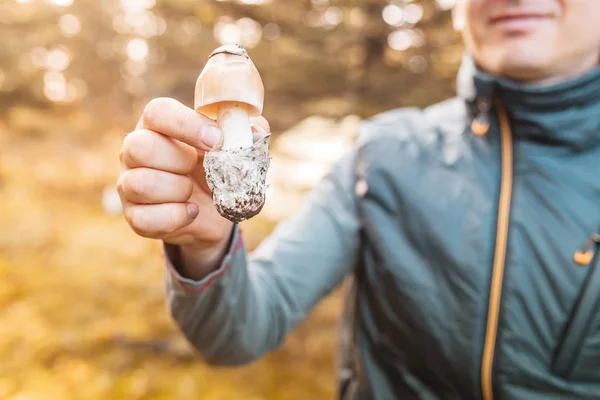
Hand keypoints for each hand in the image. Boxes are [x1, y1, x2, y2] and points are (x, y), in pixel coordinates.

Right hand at [118, 97, 268, 276]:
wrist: (217, 211)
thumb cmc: (221, 168)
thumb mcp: (239, 147)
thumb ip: (249, 132)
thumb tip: (254, 130)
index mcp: (160, 124)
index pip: (157, 112)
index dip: (186, 124)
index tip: (216, 140)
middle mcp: (136, 150)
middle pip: (138, 146)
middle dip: (178, 160)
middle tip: (198, 167)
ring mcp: (130, 183)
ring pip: (139, 184)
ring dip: (178, 190)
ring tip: (193, 191)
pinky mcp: (135, 215)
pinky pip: (144, 218)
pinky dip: (175, 217)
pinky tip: (191, 211)